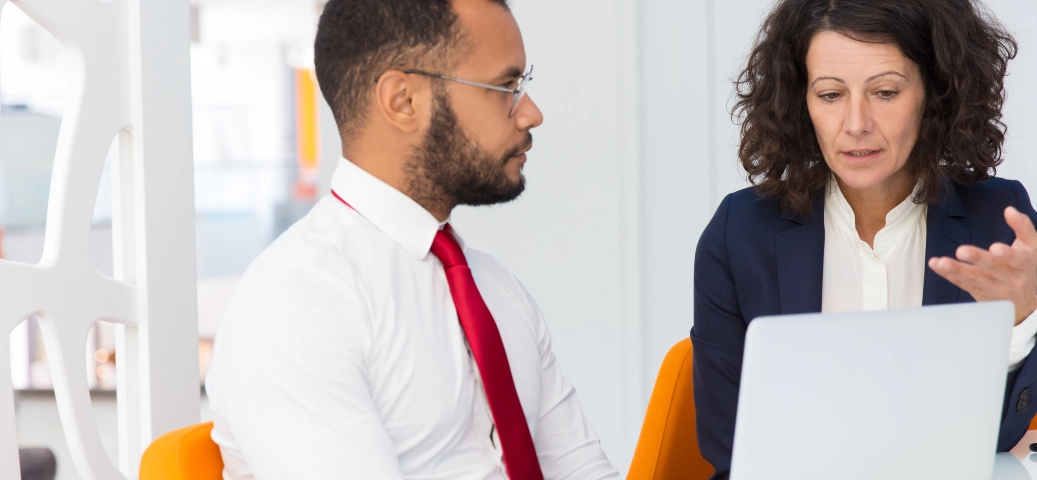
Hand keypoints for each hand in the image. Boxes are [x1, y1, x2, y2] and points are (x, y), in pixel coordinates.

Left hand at [928, 206, 1036, 324]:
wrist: (1024, 301)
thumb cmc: (1026, 267)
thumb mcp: (1032, 246)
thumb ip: (1022, 226)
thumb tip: (1009, 210)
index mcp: (1024, 264)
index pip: (1017, 259)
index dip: (1007, 254)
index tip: (995, 248)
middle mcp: (1010, 279)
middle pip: (992, 269)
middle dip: (977, 259)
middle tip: (962, 251)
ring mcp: (993, 288)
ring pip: (973, 279)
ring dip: (956, 270)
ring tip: (941, 262)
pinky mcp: (979, 294)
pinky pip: (962, 283)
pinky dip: (947, 274)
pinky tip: (936, 265)